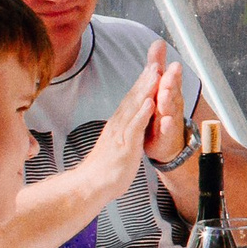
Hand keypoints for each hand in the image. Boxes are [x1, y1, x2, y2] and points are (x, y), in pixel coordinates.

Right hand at [81, 47, 162, 197]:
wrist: (90, 185)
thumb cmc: (105, 168)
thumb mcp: (117, 145)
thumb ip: (123, 132)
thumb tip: (127, 125)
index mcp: (118, 124)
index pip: (132, 100)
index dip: (142, 84)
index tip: (152, 68)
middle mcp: (118, 125)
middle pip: (133, 98)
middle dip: (145, 80)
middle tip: (156, 62)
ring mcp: (120, 134)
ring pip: (134, 108)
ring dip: (145, 90)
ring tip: (155, 73)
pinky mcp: (124, 146)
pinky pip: (134, 128)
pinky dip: (142, 114)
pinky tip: (150, 103)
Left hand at [144, 47, 187, 162]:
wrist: (167, 143)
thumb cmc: (162, 112)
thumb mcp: (160, 87)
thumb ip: (158, 65)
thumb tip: (158, 41)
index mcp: (169, 92)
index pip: (171, 79)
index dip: (173, 72)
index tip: (173, 63)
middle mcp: (172, 104)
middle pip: (172, 92)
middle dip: (172, 82)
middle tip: (172, 72)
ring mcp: (170, 120)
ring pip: (170, 109)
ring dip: (168, 101)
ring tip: (165, 93)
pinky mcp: (166, 136)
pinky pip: (167, 130)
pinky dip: (167, 126)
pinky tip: (166, 121)